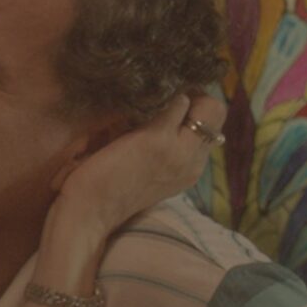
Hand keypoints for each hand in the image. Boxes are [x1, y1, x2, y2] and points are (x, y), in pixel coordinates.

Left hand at [49, 89, 227, 238]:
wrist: (90, 214)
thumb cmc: (110, 190)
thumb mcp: (150, 172)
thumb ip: (166, 150)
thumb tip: (170, 116)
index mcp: (192, 169)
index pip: (213, 125)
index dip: (196, 107)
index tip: (173, 101)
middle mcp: (193, 160)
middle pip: (215, 111)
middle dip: (194, 94)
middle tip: (164, 94)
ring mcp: (179, 150)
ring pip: (202, 103)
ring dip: (179, 93)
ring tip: (152, 98)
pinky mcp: (157, 140)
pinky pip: (176, 102)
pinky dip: (160, 96)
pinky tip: (138, 101)